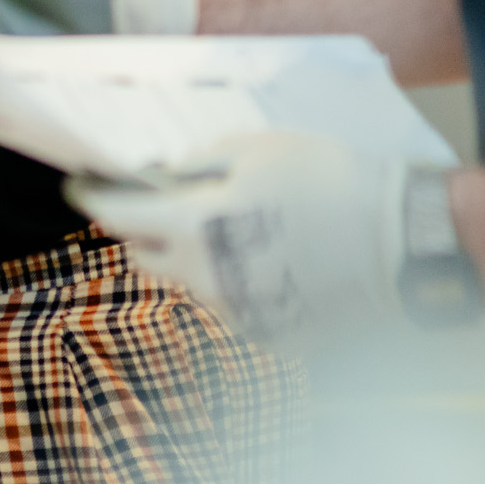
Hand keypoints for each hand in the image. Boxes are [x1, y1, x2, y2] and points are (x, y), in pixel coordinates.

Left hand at [69, 130, 406, 344]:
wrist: (401, 240)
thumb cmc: (328, 180)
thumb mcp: (256, 148)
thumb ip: (199, 164)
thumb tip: (165, 175)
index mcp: (193, 228)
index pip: (118, 217)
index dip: (96, 199)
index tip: (83, 188)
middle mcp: (205, 280)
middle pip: (147, 257)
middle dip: (145, 231)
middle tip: (161, 205)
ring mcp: (239, 314)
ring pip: (193, 284)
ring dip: (197, 258)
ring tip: (237, 228)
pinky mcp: (271, 335)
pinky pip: (237, 306)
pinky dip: (241, 283)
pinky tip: (274, 258)